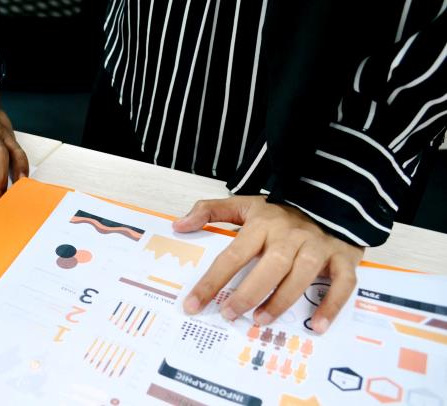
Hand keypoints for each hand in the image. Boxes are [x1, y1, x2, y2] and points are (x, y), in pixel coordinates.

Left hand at [173, 196, 363, 333]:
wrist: (331, 196)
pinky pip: (343, 283)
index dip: (211, 282)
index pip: (232, 255)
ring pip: (302, 275)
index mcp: (264, 224)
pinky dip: (332, 305)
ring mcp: (319, 246)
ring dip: (282, 300)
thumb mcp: (245, 204)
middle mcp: (291, 235)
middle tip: (230, 314)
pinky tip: (317, 326)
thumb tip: (179, 226)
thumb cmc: (281, 211)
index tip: (192, 304)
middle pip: (270, 266)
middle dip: (248, 293)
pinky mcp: (344, 257)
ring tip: (260, 320)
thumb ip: (210, 211)